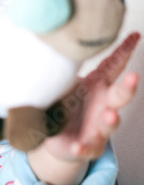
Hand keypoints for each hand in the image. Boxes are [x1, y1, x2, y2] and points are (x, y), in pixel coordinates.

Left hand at [44, 32, 139, 160]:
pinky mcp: (86, 147)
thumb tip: (50, 43)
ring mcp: (98, 128)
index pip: (114, 66)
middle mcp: (103, 106)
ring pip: (109, 123)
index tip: (134, 36)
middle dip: (128, 87)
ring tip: (109, 116)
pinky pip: (86, 148)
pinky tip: (78, 147)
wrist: (57, 139)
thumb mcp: (64, 84)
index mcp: (98, 87)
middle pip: (120, 95)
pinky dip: (83, 148)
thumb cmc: (65, 107)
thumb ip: (63, 69)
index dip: (125, 52)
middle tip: (133, 77)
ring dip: (111, 120)